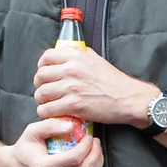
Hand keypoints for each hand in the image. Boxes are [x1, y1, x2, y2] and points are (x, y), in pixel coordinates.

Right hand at [6, 117, 103, 166]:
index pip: (74, 158)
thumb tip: (71, 125)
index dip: (86, 146)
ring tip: (96, 150)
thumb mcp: (31, 132)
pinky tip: (91, 159)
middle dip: (95, 154)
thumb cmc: (24, 148)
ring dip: (96, 163)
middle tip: (95, 141)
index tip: (89, 136)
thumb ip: (50, 126)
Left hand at [34, 46, 155, 127]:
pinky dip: (45, 112)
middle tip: (44, 91)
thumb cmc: (115, 81)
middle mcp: (71, 70)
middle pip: (41, 76)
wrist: (127, 99)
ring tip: (46, 103)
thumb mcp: (97, 60)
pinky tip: (50, 113)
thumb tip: (70, 52)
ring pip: (42, 93)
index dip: (41, 66)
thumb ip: (81, 55)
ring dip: (41, 100)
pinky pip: (49, 109)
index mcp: (76, 57)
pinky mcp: (74, 105)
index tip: (43, 73)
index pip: (47, 57)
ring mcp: (71, 88)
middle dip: (39, 84)